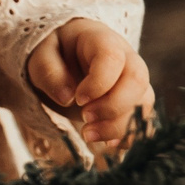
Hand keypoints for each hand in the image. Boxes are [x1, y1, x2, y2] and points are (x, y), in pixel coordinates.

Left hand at [26, 18, 152, 158]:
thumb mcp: (41, 56)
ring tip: (89, 135)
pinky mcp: (134, 102)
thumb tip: (67, 97)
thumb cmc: (54, 53)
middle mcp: (126, 59)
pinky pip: (143, 120)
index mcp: (102, 40)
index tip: (78, 99)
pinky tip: (108, 144)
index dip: (99, 82)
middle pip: (137, 81)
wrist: (65, 58)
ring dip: (119, 126)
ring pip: (143, 104)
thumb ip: (49, 72)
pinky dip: (130, 136)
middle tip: (84, 118)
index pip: (113, 58)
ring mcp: (133, 81)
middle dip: (113, 106)